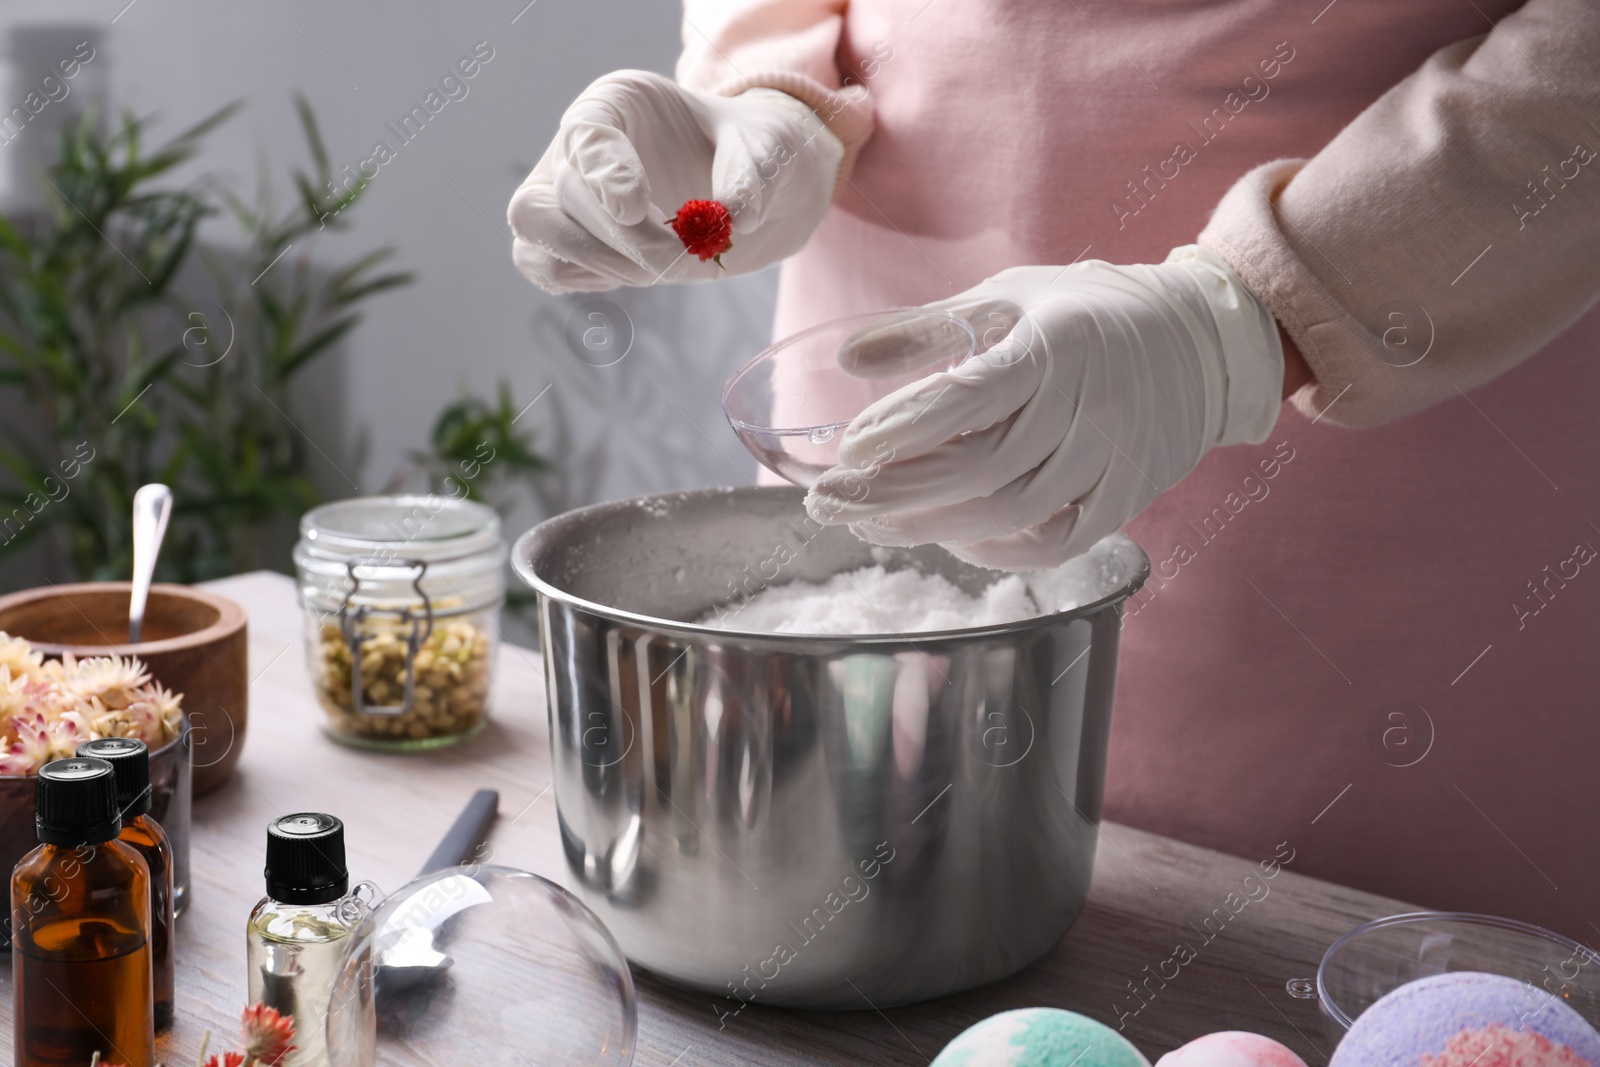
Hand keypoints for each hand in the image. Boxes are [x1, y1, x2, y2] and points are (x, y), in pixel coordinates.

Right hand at [507, 70, 841, 292]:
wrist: (749, 190)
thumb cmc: (751, 153)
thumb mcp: (770, 147)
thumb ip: (754, 172)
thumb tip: (737, 216)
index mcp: (618, 102)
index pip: (586, 134)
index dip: (604, 174)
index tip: (636, 209)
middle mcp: (580, 145)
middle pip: (561, 192)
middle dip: (621, 236)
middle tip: (680, 254)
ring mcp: (565, 194)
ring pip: (537, 229)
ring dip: (601, 261)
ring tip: (666, 263)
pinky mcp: (568, 241)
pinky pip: (545, 266)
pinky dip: (586, 279)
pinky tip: (638, 272)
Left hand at [804, 247, 1284, 568]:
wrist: (1201, 341)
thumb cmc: (1084, 313)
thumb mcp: (1007, 297)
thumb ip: (927, 327)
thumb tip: (846, 359)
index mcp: (1054, 347)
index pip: (966, 400)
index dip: (901, 429)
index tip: (846, 448)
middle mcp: (1087, 407)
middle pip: (977, 470)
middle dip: (891, 492)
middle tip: (828, 501)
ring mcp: (1111, 459)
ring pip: (1008, 514)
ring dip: (928, 526)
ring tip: (869, 521)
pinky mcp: (1126, 499)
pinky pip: (1054, 543)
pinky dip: (995, 550)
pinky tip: (948, 537)